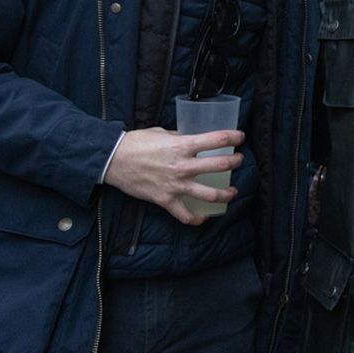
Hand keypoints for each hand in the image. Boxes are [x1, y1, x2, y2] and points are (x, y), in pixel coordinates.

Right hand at [105, 126, 244, 224]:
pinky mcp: (166, 200)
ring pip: (210, 195)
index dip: (233, 137)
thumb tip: (191, 139)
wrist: (113, 160)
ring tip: (232, 192)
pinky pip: (186, 216)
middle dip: (235, 162)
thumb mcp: (162, 133)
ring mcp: (176, 185)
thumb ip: (180, 137)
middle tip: (239, 161)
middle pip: (220, 166)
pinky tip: (204, 216)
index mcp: (182, 145)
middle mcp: (183, 166)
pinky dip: (197, 219)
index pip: (217, 139)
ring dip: (226, 194)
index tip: (240, 137)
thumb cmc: (135, 143)